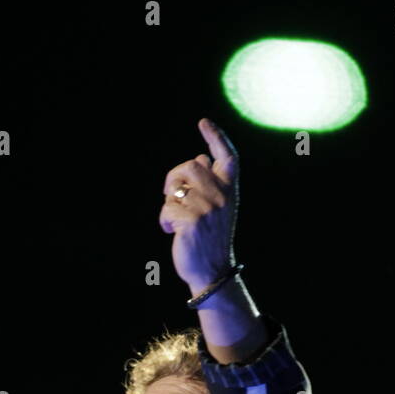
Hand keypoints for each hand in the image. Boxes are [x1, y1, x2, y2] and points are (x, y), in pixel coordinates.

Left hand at [158, 116, 238, 293]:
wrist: (213, 271)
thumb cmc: (210, 238)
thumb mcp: (217, 208)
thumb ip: (211, 183)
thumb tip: (201, 157)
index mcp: (230, 191)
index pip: (228, 157)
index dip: (217, 137)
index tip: (204, 122)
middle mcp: (222, 197)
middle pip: (191, 165)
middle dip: (174, 177)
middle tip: (170, 193)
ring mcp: (207, 209)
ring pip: (175, 188)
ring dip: (168, 202)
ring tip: (174, 218)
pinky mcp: (190, 222)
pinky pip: (167, 208)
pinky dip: (164, 220)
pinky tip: (171, 232)